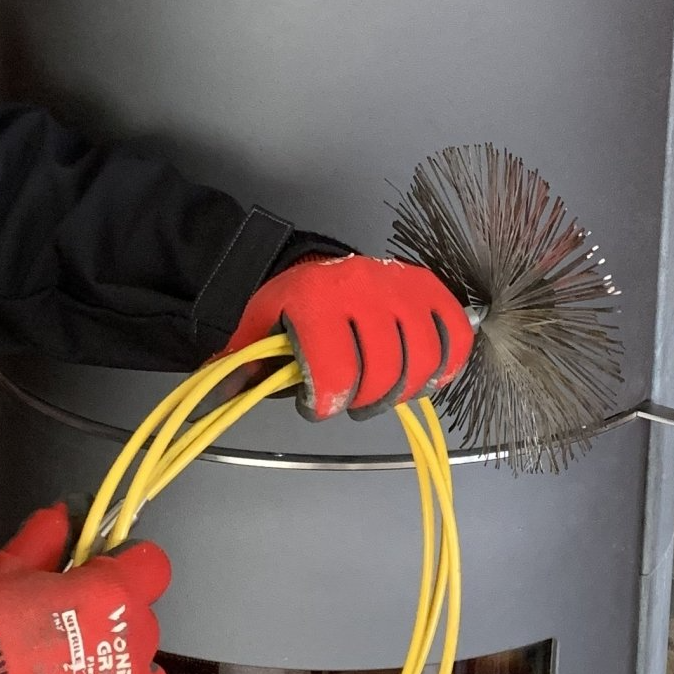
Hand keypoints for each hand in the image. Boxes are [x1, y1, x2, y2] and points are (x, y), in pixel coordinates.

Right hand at [0, 504, 169, 673]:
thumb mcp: (3, 571)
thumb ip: (43, 540)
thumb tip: (60, 517)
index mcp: (110, 597)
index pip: (152, 567)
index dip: (128, 565)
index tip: (106, 570)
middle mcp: (127, 648)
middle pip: (146, 624)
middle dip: (114, 622)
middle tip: (72, 628)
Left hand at [227, 254, 473, 420]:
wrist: (313, 268)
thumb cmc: (289, 307)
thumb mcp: (258, 330)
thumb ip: (243, 365)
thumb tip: (222, 397)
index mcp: (315, 300)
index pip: (336, 372)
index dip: (326, 403)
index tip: (318, 406)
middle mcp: (361, 288)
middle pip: (384, 371)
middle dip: (366, 400)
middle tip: (352, 401)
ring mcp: (398, 285)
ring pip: (421, 359)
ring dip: (403, 389)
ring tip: (384, 392)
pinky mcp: (426, 288)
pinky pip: (451, 332)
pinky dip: (446, 362)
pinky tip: (425, 376)